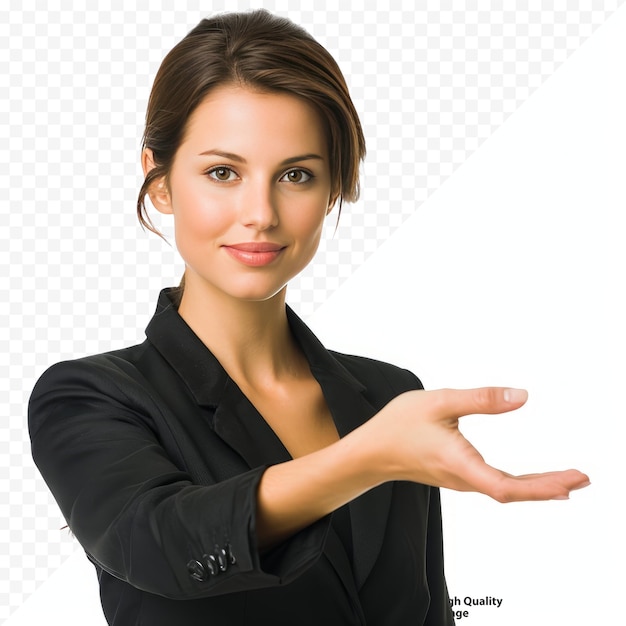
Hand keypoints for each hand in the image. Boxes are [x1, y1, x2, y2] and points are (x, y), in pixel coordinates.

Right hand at [363, 387, 589, 501]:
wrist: (372, 451)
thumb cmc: (399, 424)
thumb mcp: (439, 401)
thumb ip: (481, 400)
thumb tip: (523, 396)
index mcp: (458, 462)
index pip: (505, 486)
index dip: (541, 486)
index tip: (571, 481)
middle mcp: (463, 478)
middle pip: (513, 492)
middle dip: (550, 487)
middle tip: (584, 478)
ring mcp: (461, 480)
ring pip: (506, 490)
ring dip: (539, 487)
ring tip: (570, 480)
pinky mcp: (459, 476)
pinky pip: (496, 485)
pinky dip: (522, 484)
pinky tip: (535, 481)